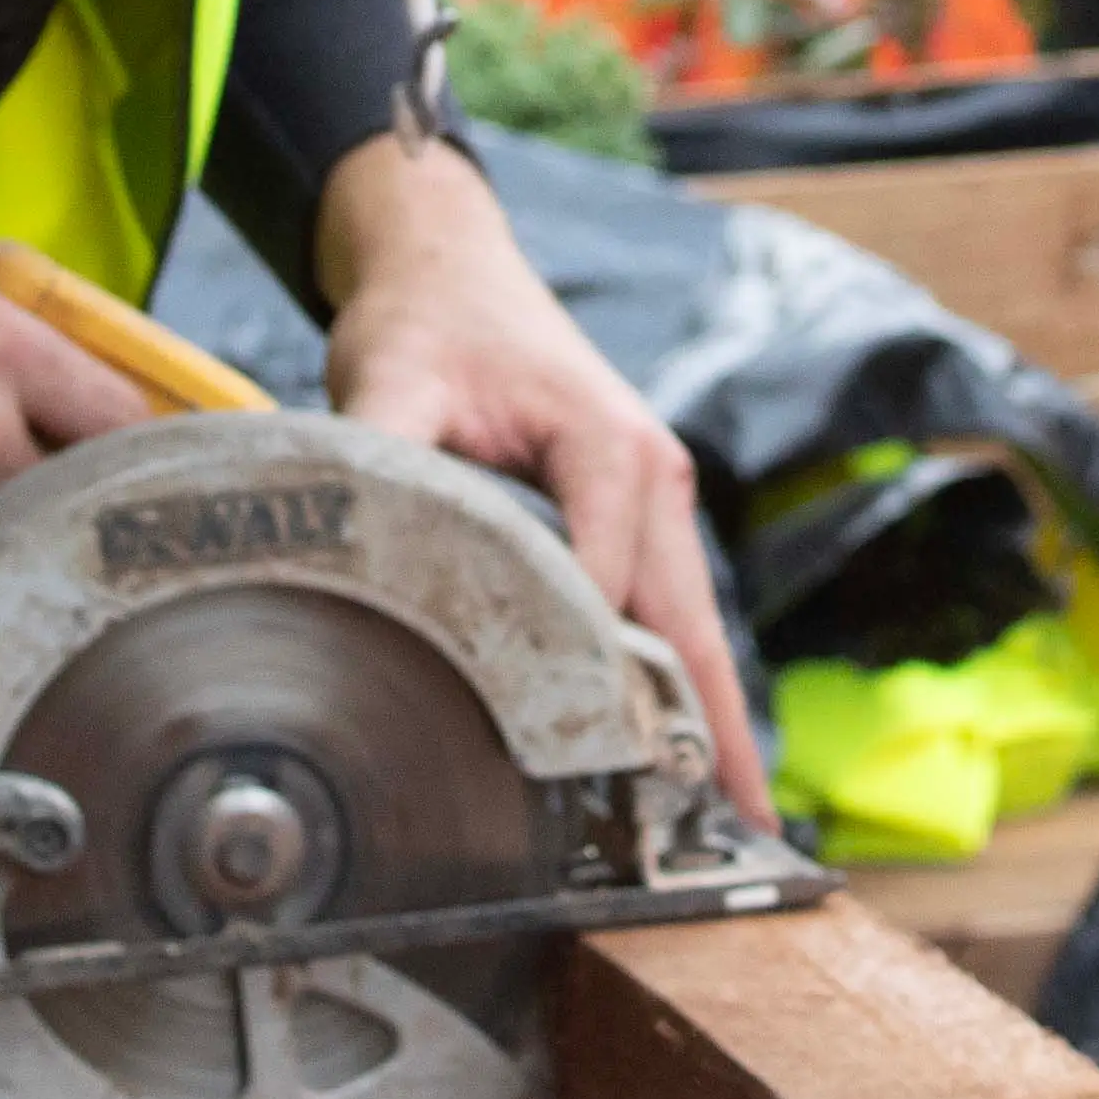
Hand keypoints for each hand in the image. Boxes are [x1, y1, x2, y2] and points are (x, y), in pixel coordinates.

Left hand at [318, 134, 774, 822]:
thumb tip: (363, 542)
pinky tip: (699, 750)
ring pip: (694, 623)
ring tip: (736, 819)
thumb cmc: (428, 320)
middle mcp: (651, 475)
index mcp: (606, 446)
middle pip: (691, 622)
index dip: (599, 674)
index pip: (610, 583)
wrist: (450, 266)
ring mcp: (654, 496)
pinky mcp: (637, 513)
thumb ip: (381, 459)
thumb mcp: (390, 378)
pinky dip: (688, 680)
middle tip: (735, 833)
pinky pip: (671, 608)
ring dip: (713, 714)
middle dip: (711, 726)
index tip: (592, 760)